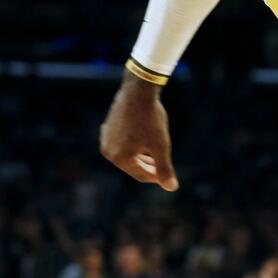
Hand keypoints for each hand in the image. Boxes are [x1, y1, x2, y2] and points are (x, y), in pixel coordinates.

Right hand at [99, 74, 176, 190]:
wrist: (138, 90)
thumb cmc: (150, 118)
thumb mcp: (161, 145)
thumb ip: (164, 168)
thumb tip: (171, 188)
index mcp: (119, 158)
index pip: (141, 175)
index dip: (157, 176)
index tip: (169, 173)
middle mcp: (108, 151)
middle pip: (133, 165)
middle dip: (150, 164)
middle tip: (164, 160)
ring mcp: (106, 138)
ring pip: (129, 154)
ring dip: (143, 154)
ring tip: (156, 146)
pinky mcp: (108, 128)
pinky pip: (123, 142)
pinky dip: (135, 143)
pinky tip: (145, 136)